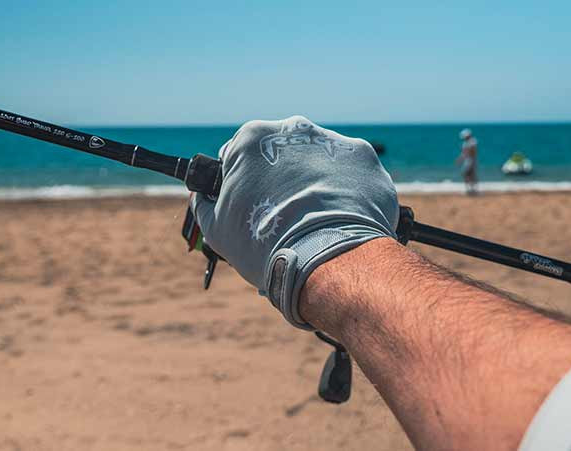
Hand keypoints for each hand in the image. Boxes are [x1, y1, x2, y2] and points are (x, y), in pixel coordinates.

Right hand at [192, 116, 398, 328]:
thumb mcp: (217, 228)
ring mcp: (333, 141)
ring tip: (317, 222)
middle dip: (283, 180)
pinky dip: (346, 194)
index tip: (253, 205)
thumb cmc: (265, 244)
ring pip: (319, 162)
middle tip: (286, 216)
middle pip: (284, 154)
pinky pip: (351, 175)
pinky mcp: (364, 160)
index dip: (244, 182)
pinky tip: (342, 219)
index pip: (241, 155)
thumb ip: (207, 203)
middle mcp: (294, 128)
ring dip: (316, 185)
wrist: (326, 259)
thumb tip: (205, 197)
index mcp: (252, 137)